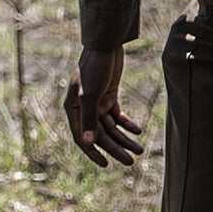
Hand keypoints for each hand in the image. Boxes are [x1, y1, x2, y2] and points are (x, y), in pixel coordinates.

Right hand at [61, 47, 144, 166]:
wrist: (105, 46)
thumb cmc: (93, 69)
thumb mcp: (91, 94)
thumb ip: (89, 118)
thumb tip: (88, 142)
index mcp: (73, 110)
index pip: (82, 138)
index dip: (93, 152)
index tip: (106, 165)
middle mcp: (83, 109)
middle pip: (100, 135)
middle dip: (116, 148)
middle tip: (131, 161)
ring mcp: (96, 103)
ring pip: (111, 127)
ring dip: (124, 138)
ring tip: (139, 149)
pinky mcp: (108, 96)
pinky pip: (117, 116)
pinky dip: (127, 123)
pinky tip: (137, 130)